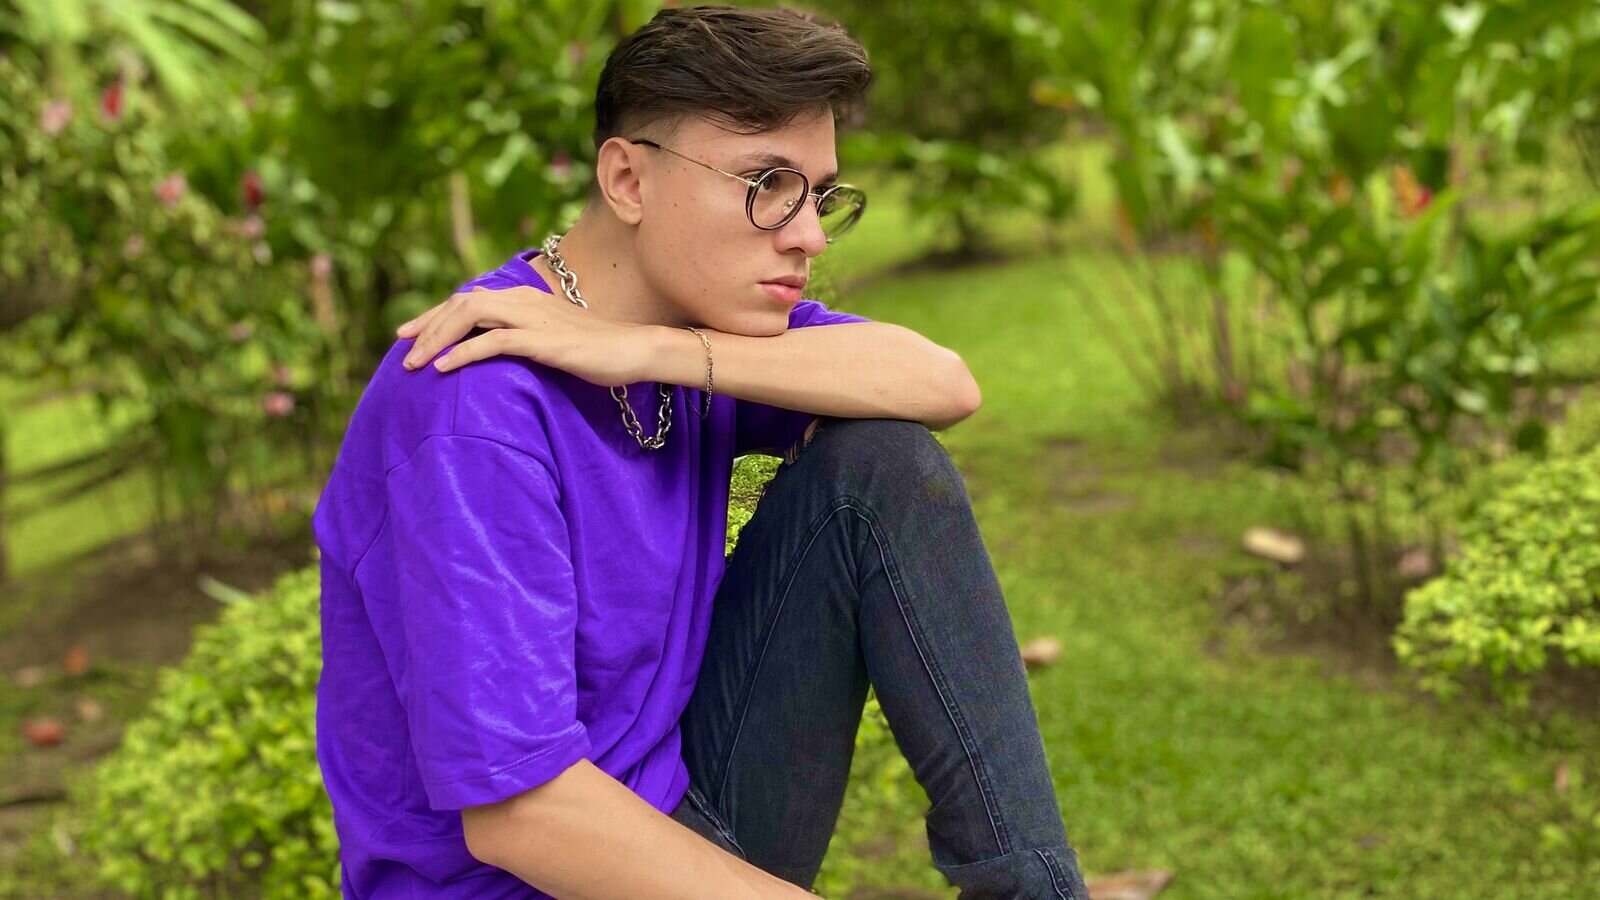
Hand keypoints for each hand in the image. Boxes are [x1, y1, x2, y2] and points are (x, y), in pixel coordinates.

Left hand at [396, 286, 658, 386]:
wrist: (635, 350)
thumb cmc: (599, 351)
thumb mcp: (554, 339)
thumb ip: (526, 337)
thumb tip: (499, 349)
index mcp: (526, 299)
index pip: (470, 299)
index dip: (436, 315)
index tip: (411, 334)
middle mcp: (524, 301)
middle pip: (462, 303)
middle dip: (427, 325)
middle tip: (401, 348)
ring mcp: (533, 318)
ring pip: (470, 316)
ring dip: (437, 338)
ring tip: (415, 362)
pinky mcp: (542, 341)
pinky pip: (493, 341)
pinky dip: (463, 352)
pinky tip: (443, 368)